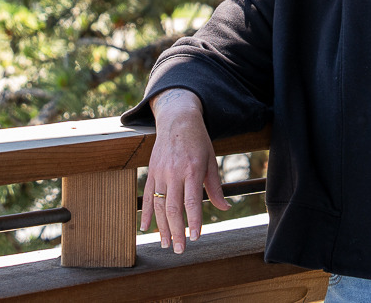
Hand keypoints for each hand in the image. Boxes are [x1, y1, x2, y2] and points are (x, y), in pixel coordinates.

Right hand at [140, 89, 231, 253]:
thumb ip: (215, 187)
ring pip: (157, 205)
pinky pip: (146, 195)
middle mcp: (174, 172)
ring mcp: (160, 172)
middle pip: (172, 208)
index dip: (193, 222)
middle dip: (176, 231)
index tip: (195, 238)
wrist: (178, 120)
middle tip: (179, 249)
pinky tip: (146, 228)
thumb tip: (225, 208)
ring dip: (161, 227)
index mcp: (192, 170)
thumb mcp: (211, 160)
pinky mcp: (151, 171)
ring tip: (165, 243)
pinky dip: (146, 213)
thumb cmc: (198, 141)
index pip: (191, 202)